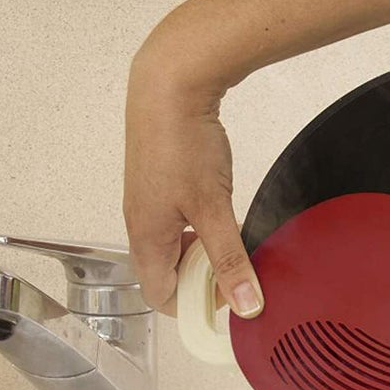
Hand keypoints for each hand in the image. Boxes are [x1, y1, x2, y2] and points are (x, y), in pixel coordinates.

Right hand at [123, 46, 262, 317]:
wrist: (170, 82)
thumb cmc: (181, 142)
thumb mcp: (213, 209)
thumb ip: (230, 260)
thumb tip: (247, 304)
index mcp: (145, 239)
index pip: (161, 297)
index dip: (195, 307)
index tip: (230, 302)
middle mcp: (142, 225)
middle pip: (170, 275)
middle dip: (204, 281)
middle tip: (238, 270)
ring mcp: (150, 204)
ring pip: (178, 248)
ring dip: (207, 254)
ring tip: (235, 242)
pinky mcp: (162, 183)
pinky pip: (181, 223)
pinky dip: (205, 229)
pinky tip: (227, 217)